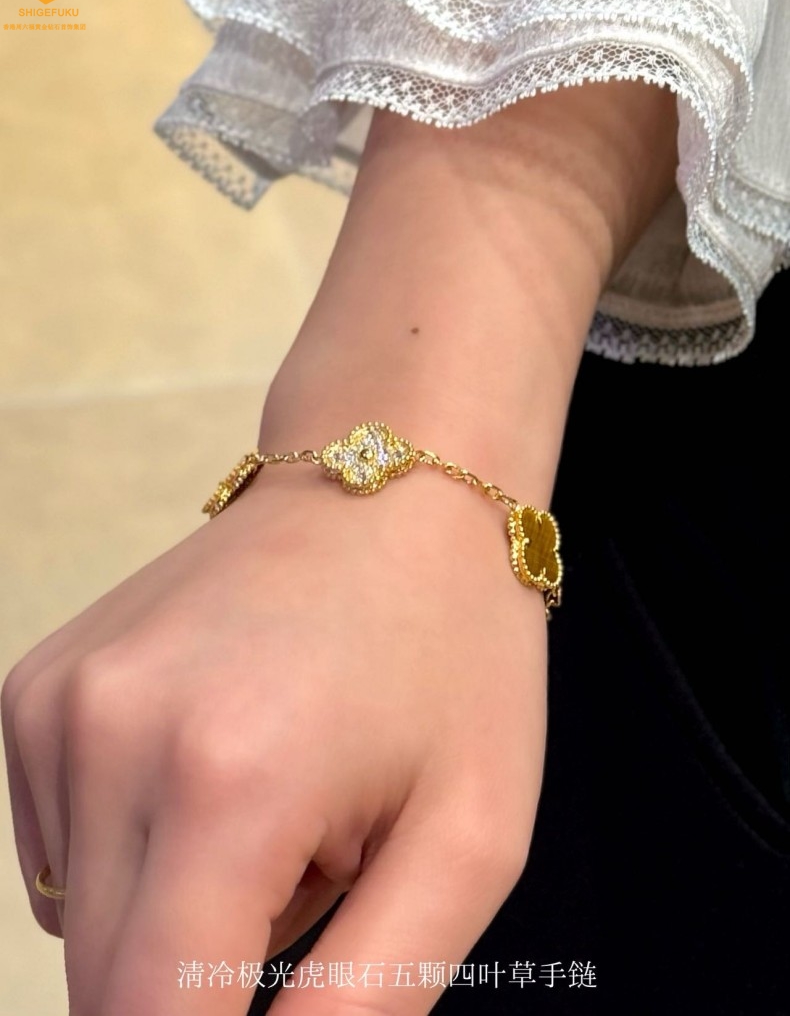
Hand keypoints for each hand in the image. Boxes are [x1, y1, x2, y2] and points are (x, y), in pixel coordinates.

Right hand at [2, 460, 547, 1015]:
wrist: (391, 482)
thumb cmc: (454, 648)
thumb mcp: (468, 840)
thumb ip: (365, 1000)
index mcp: (225, 783)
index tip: (282, 1004)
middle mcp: (107, 733)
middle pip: (104, 988)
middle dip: (206, 991)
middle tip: (315, 883)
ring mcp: (58, 701)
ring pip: (83, 922)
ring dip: (175, 918)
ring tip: (278, 812)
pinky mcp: (41, 687)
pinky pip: (66, 846)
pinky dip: (137, 854)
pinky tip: (220, 771)